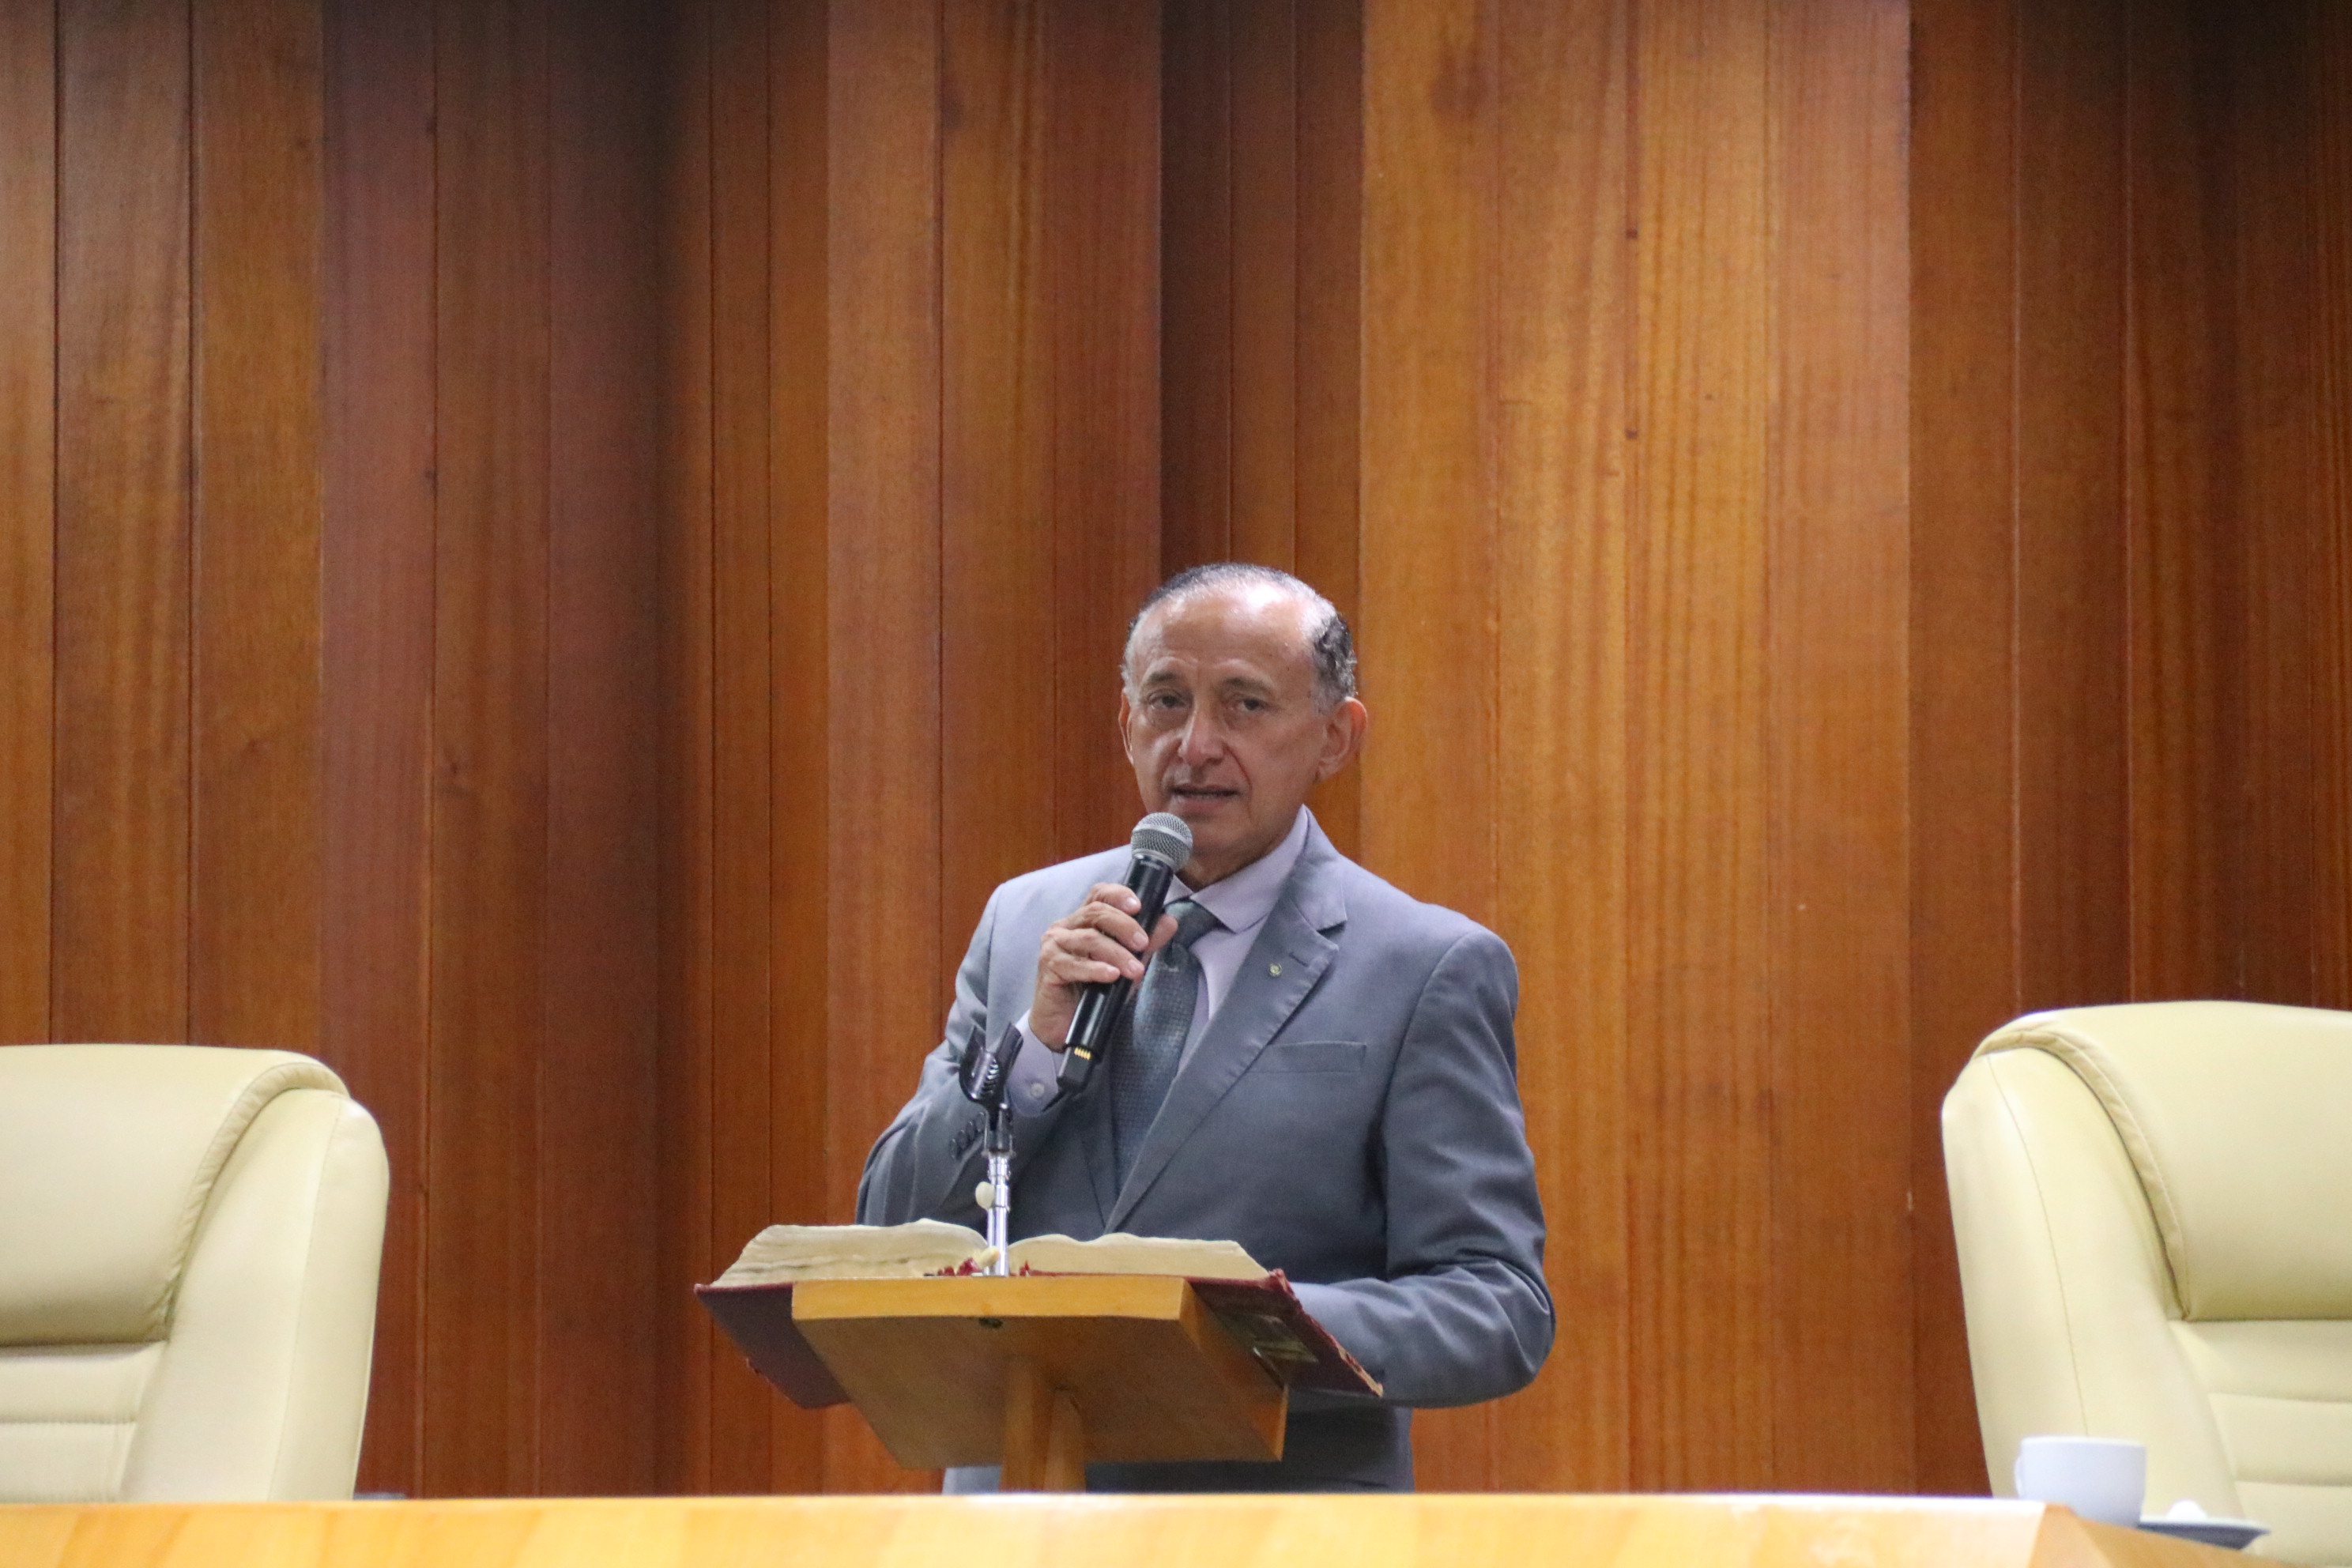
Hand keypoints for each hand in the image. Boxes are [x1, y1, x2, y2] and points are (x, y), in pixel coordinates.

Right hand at [1031, 883, 1177, 1048]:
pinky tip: (1112, 976)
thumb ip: (1145, 944)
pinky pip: (1073, 964)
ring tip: (1136, 970)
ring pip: (1088, 939)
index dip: (1118, 895)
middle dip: (1124, 926)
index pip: (1099, 895)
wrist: (1065, 1027)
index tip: (1139, 906)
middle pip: (1095, 912)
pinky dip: (1096, 969)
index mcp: (1082, 921)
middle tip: (1144, 943)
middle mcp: (1064, 928)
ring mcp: (1053, 946)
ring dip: (1117, 954)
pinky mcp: (1049, 967)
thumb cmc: (1093, 992)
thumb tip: (1169, 922)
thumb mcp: (1126, 965)